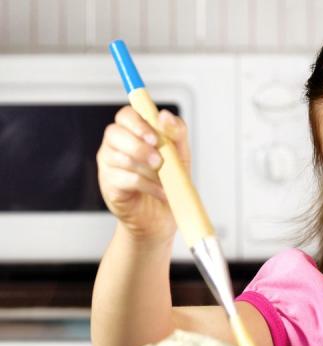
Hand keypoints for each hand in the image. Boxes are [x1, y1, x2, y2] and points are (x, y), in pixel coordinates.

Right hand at [96, 106, 190, 244]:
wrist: (162, 218)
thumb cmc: (169, 182)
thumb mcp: (180, 155)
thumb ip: (176, 133)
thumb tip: (165, 116)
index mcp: (133, 132)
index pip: (126, 115)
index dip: (138, 123)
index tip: (155, 137)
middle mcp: (116, 145)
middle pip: (115, 133)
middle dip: (138, 145)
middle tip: (159, 160)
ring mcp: (109, 165)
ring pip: (118, 156)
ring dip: (145, 167)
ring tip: (164, 179)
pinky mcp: (109, 185)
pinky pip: (124, 179)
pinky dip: (146, 186)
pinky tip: (161, 192)